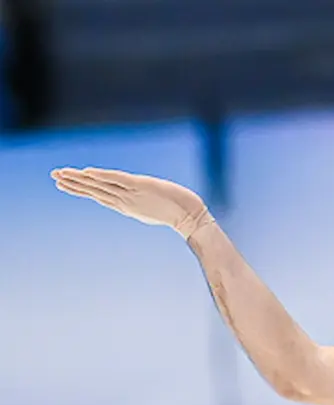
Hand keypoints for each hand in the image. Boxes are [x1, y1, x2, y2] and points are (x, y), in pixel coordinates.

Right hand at [51, 167, 211, 238]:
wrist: (193, 217)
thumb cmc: (179, 212)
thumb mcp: (156, 209)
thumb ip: (143, 204)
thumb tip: (137, 203)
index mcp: (127, 205)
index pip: (99, 195)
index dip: (80, 190)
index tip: (63, 184)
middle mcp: (125, 200)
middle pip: (94, 190)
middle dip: (73, 184)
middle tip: (53, 177)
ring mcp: (131, 194)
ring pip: (100, 185)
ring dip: (80, 179)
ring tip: (61, 174)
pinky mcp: (140, 187)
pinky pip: (116, 180)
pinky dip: (101, 176)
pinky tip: (86, 172)